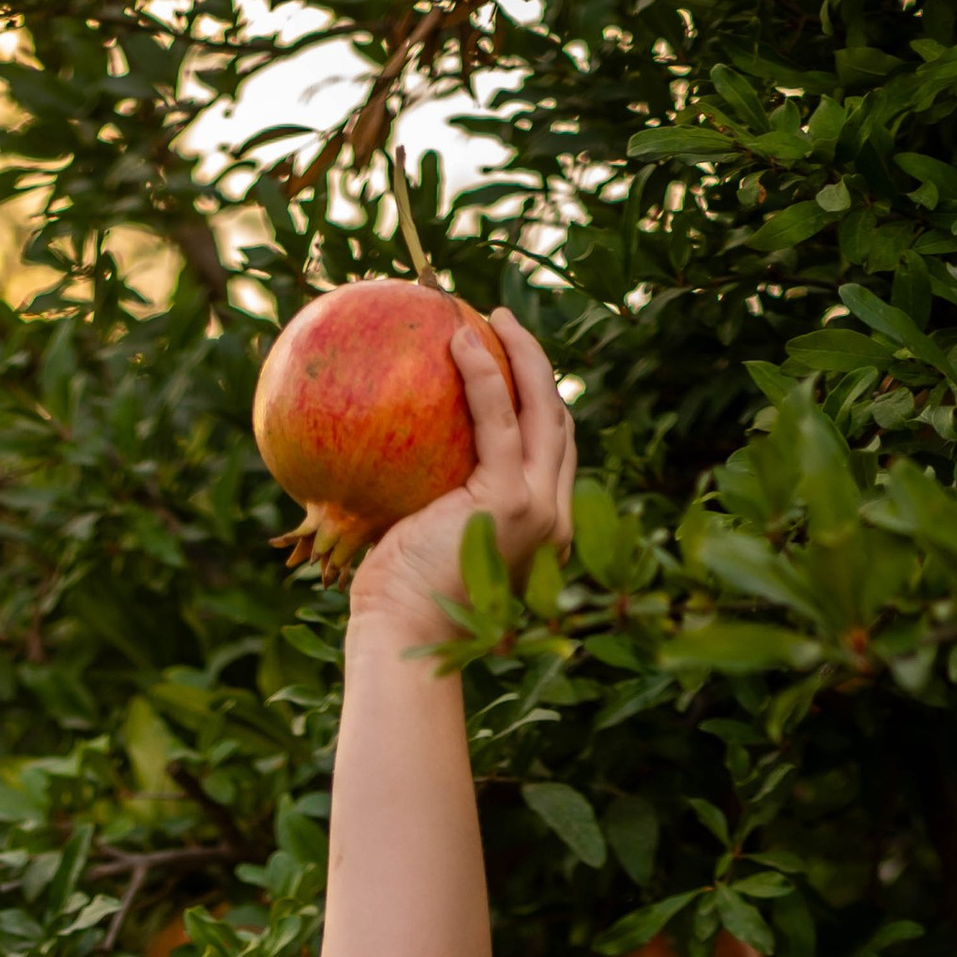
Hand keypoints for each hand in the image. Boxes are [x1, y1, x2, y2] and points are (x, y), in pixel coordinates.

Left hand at [347, 302, 575, 646]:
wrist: (402, 640)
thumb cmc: (397, 602)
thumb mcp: (424, 540)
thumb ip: (434, 496)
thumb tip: (398, 452)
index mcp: (540, 532)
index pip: (551, 454)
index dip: (537, 402)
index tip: (506, 364)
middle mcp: (552, 519)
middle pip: (560, 423)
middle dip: (538, 367)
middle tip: (503, 325)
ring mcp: (538, 509)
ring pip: (544, 410)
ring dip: (521, 354)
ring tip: (488, 317)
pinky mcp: (509, 500)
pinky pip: (500, 419)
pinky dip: (483, 374)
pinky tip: (459, 340)